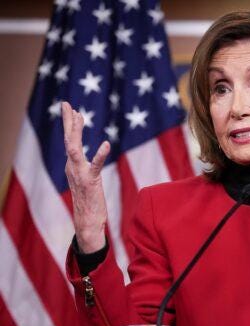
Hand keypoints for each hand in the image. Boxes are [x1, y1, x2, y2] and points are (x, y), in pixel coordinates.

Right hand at [62, 101, 109, 252]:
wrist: (88, 221)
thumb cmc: (90, 202)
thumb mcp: (86, 180)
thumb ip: (85, 168)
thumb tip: (86, 159)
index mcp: (72, 166)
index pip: (70, 141)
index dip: (71, 125)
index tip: (73, 110)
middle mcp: (72, 168)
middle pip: (69, 140)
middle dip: (68, 121)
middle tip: (67, 104)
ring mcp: (80, 174)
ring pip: (75, 148)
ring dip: (76, 131)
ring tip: (79, 115)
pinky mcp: (91, 182)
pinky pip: (95, 166)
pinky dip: (100, 154)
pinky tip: (106, 144)